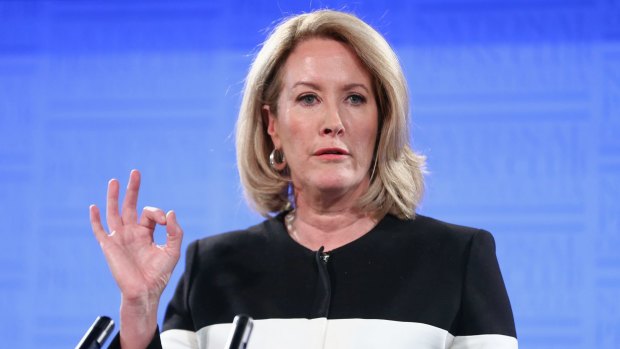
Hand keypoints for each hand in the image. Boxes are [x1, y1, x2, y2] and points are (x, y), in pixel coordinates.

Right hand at [89, 169, 182, 303]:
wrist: (145, 292)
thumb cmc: (159, 274)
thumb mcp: (172, 250)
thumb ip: (175, 231)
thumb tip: (170, 212)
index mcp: (146, 233)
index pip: (150, 214)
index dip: (158, 213)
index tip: (166, 222)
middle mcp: (131, 233)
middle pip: (130, 206)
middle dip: (133, 189)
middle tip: (135, 172)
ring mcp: (119, 238)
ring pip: (114, 212)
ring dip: (114, 197)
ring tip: (114, 181)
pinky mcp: (109, 246)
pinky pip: (99, 230)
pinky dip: (95, 219)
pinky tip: (93, 207)